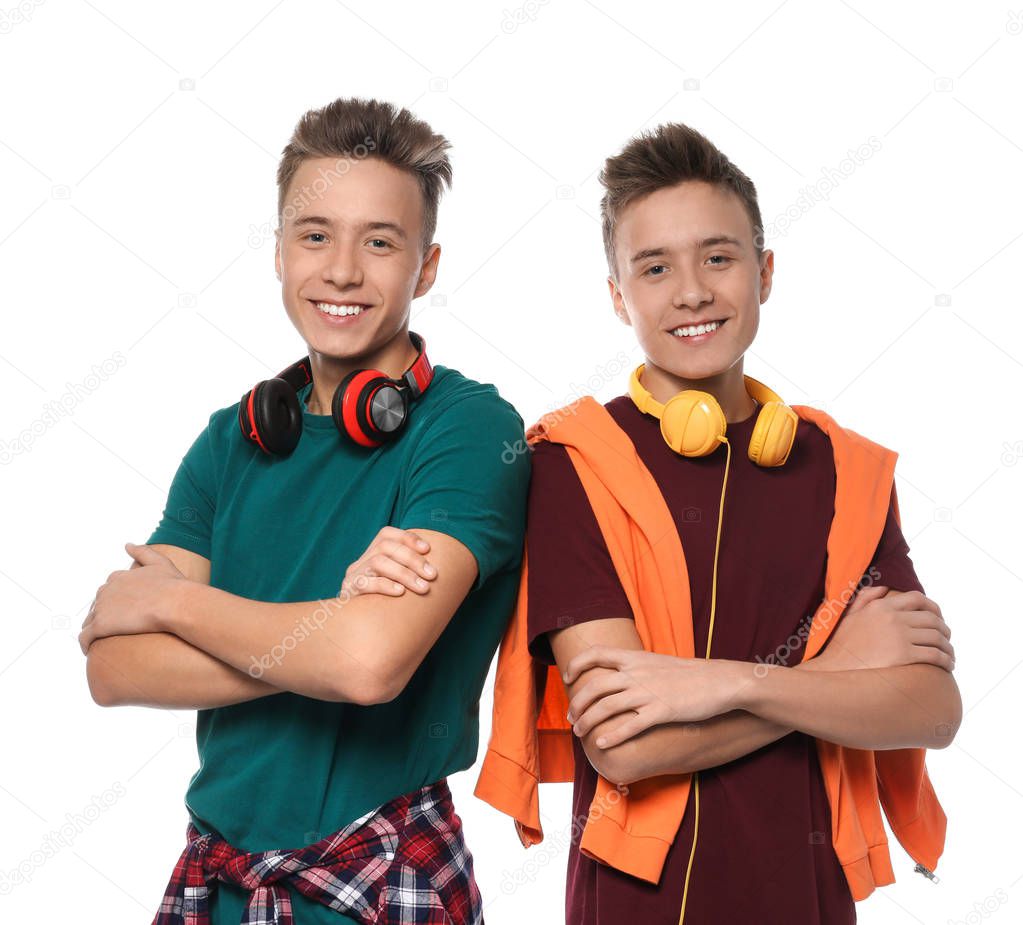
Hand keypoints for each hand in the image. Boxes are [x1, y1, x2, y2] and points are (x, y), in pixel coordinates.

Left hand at [79, 543, 188, 654]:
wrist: (176, 604)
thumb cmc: (173, 586)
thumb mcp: (160, 562)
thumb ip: (142, 551)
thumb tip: (127, 545)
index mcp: (119, 577)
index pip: (110, 588)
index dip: (116, 600)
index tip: (123, 610)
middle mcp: (107, 590)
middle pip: (98, 604)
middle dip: (104, 614)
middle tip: (115, 627)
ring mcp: (103, 608)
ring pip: (89, 621)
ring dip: (93, 629)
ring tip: (102, 640)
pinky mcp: (101, 626)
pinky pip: (85, 638)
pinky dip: (85, 644)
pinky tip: (90, 650)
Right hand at [339, 527, 436, 597]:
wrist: (361, 631)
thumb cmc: (388, 606)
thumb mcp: (398, 584)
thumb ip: (410, 572)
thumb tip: (435, 570)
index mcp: (371, 555)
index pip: (386, 534)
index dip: (407, 538)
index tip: (428, 549)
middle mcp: (360, 562)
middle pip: (385, 547)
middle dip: (412, 559)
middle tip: (432, 575)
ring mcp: (353, 576)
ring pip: (378, 562)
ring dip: (404, 573)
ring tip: (423, 588)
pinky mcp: (348, 592)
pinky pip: (365, 583)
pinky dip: (385, 585)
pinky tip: (401, 593)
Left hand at [562, 647, 748, 748]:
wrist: (719, 681)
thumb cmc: (690, 674)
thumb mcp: (659, 662)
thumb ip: (637, 666)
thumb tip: (620, 673)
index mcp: (635, 658)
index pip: (596, 653)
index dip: (576, 664)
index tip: (567, 677)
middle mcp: (637, 673)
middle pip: (595, 686)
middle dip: (577, 704)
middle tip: (572, 718)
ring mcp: (648, 692)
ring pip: (606, 707)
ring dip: (588, 721)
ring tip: (580, 733)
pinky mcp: (661, 712)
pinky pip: (630, 726)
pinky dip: (612, 735)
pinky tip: (602, 744)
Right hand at [808, 585, 953, 672]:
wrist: (835, 668)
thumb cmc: (841, 644)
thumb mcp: (849, 615)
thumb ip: (866, 598)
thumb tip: (884, 588)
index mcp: (882, 606)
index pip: (917, 599)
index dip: (933, 607)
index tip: (938, 618)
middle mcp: (893, 617)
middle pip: (932, 619)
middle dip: (944, 630)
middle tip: (946, 640)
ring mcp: (899, 636)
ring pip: (937, 637)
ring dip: (948, 647)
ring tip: (949, 656)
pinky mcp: (904, 655)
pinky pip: (935, 655)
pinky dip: (946, 660)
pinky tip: (947, 666)